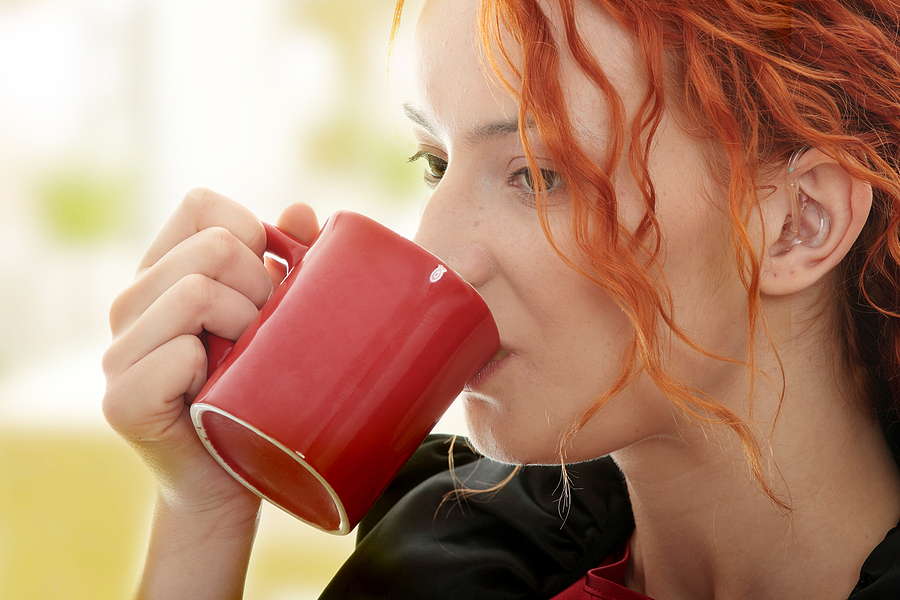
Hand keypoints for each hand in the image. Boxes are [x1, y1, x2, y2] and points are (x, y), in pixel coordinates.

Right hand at [102, 188, 319, 516]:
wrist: (231, 478)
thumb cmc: (257, 389)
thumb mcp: (274, 316)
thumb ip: (287, 260)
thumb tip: (304, 211)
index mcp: (163, 272)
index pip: (201, 205)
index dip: (249, 231)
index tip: (269, 278)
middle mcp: (131, 303)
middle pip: (213, 246)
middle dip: (262, 286)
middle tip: (265, 332)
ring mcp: (118, 351)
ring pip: (197, 292)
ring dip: (245, 326)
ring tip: (246, 360)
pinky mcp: (122, 400)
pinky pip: (180, 354)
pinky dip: (213, 370)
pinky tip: (214, 390)